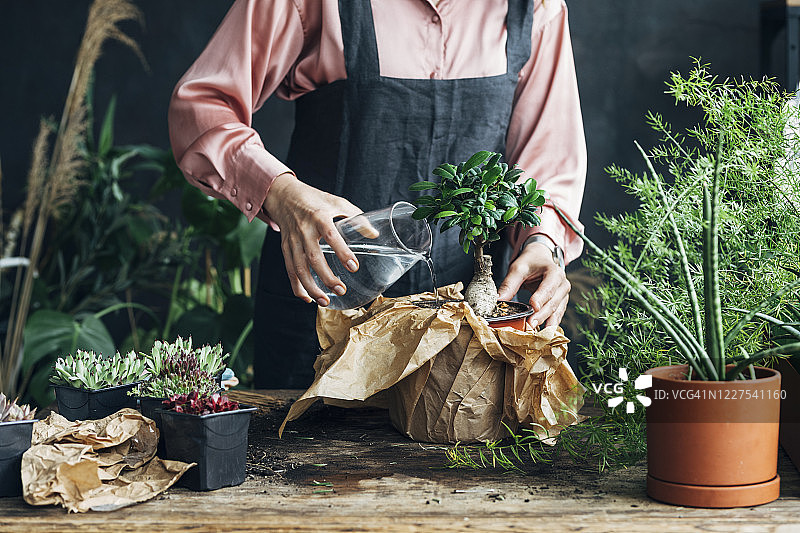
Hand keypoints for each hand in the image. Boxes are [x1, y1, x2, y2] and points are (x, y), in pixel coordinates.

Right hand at [263, 173, 362, 305]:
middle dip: (326, 276)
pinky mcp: (285, 248)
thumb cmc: (315, 200)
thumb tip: (374, 234)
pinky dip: (297, 287)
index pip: (331, 235)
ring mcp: (292, 241)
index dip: (342, 252)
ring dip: (311, 287)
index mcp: (319, 217)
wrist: (284, 196)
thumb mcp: (337, 202)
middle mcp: (303, 230)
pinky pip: (290, 270)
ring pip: (298, 268)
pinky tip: (308, 299)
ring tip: (325, 301)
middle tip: (341, 289)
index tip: (354, 266)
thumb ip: (356, 218)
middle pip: (313, 257)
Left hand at [497, 242, 570, 327]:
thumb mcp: (518, 268)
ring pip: (556, 312)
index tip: (533, 307)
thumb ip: (509, 284)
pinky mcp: (560, 304)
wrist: (540, 259)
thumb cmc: (530, 262)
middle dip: (541, 315)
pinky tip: (540, 333)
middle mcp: (563, 285)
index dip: (541, 298)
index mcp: (555, 273)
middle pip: (553, 303)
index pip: (548, 287)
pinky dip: (548, 324)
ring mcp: (564, 296)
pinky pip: (556, 316)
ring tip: (535, 334)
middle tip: (529, 326)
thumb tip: (498, 300)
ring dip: (546, 323)